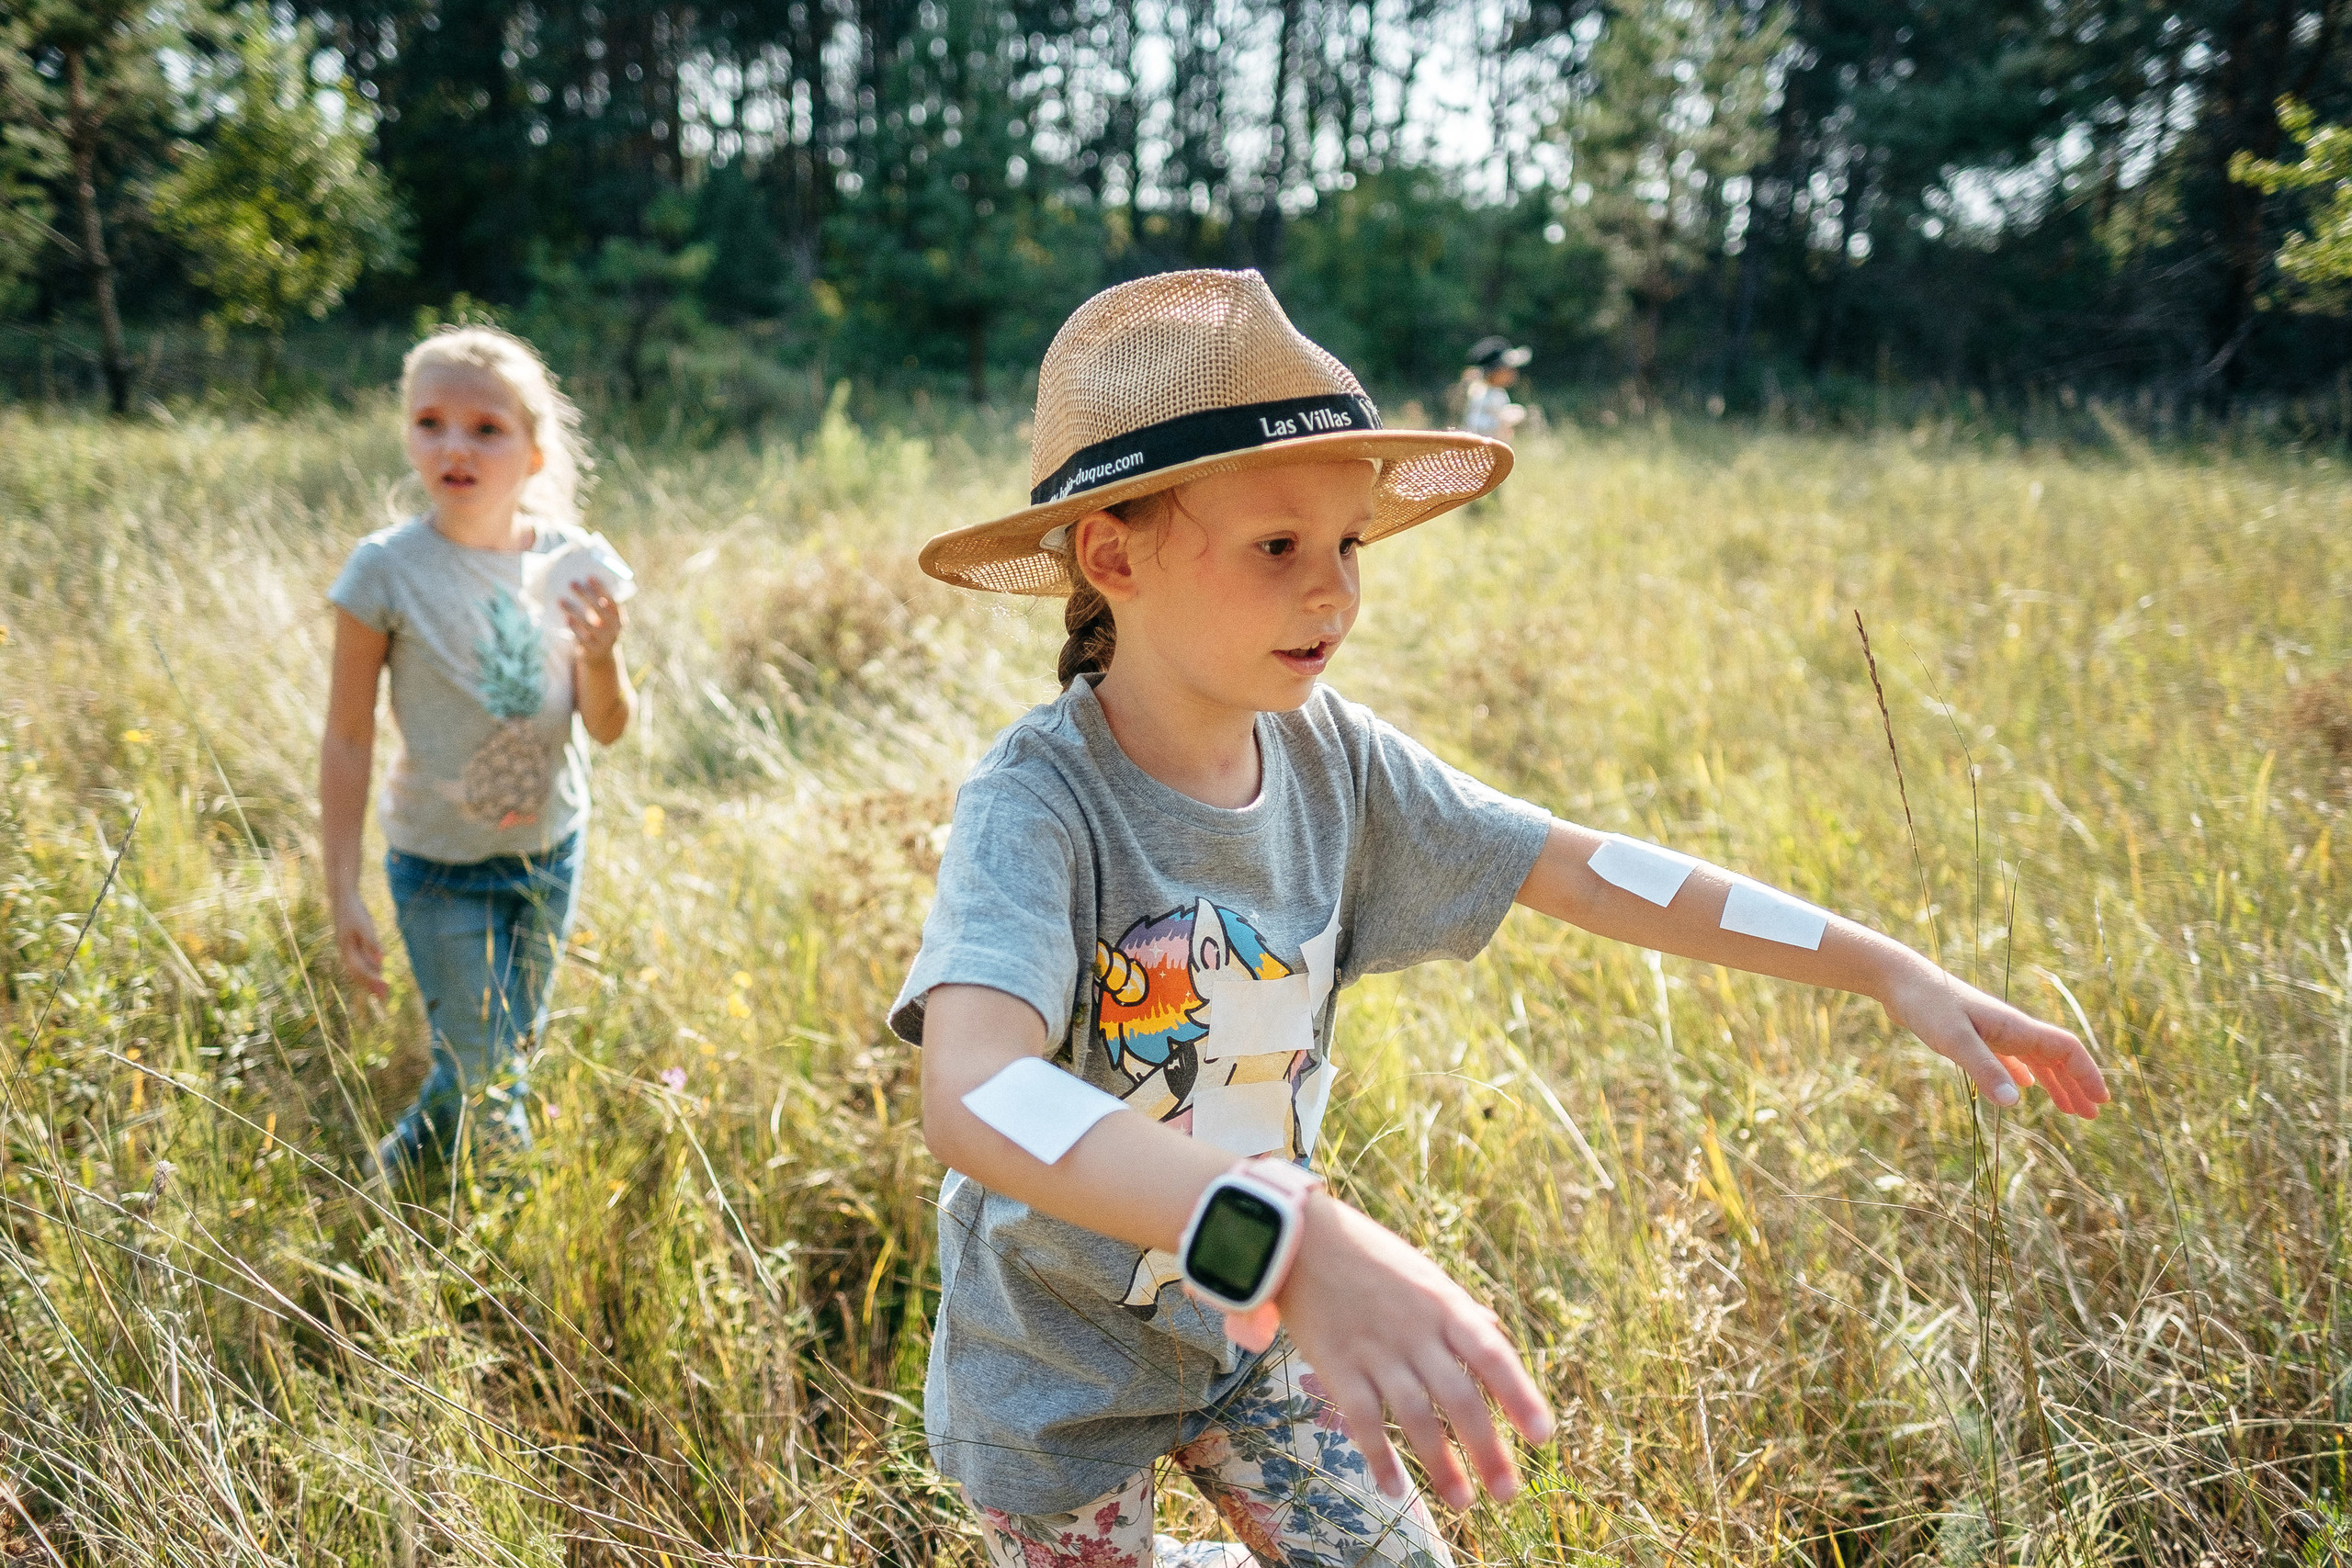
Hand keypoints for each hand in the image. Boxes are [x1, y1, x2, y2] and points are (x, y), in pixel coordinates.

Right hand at [335, 894, 388, 999]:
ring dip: (370, 979)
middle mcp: (346, 952)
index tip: (385, 990)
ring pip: (358, 968)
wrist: (343, 898)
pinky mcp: (351, 943)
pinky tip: (378, 970)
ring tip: (382, 989)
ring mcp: (348, 948)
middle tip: (384, 998)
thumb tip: (380, 960)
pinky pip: (360, 960)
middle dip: (371, 986)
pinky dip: (369, 968)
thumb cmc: (354, 912)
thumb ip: (372, 943)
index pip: (361, 971)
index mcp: (347, 950)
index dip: (373, 981)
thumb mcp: (365, 926)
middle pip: (358, 974)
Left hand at [562, 577, 624, 662]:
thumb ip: (599, 605)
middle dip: (585, 595)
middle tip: (572, 583)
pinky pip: (582, 637)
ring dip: (573, 610)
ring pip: (588, 623)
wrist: (599, 657)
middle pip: (599, 610)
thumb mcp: (604, 620)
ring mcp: (603, 641)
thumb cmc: (599, 630)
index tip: (589, 576)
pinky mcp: (592, 650)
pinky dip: (574, 627)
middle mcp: (614, 630)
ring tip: (560, 600)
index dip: (601, 589)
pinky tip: (566, 619)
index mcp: (619, 619)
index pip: (612, 601)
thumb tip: (582, 582)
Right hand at [1266, 1193, 1553, 1510]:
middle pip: (1460, 1398)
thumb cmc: (1370, 1257)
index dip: (1520, 1397)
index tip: (1543, 1438)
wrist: (1300, 1238)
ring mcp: (1375, 1349)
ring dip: (1441, 1464)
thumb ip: (1457, 1309)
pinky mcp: (1336, 1364)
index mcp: (1444, 1304)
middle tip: (1508, 1492)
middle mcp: (1415, 1331)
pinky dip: (1379, 1457)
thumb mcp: (1424, 1274)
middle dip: (1487, 1450)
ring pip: (1416, 1417)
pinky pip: (1363, 1419)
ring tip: (1463, 1502)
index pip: (1493, 1356)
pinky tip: (1394, 1488)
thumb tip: (1495, 1329)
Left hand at [1880, 959, 2109, 1117]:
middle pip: (2056, 1058)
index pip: (2066, 1050)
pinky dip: (2022, 1074)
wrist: (1898, 979)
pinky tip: (2023, 1089)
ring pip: (2034, 1060)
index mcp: (2015, 1028)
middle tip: (2092, 1115)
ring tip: (2068, 1110)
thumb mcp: (1954, 1040)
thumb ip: (1985, 1070)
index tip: (2102, 1101)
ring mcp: (1991, 1031)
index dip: (2087, 1074)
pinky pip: (2008, 1058)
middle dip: (2076, 1086)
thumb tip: (2017, 1103)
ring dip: (2054, 1084)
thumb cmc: (1926, 1004)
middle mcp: (2010, 1028)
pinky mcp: (1971, 1034)